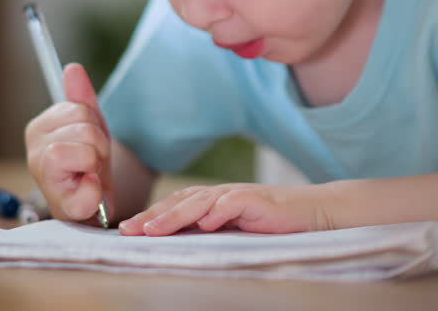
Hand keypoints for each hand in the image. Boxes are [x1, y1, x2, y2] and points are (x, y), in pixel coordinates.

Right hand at [24, 63, 113, 222]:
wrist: (93, 204)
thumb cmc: (87, 165)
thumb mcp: (88, 126)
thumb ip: (80, 98)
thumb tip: (73, 68)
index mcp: (39, 129)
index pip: (78, 109)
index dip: (94, 125)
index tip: (88, 142)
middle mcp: (34, 152)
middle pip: (86, 127)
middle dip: (99, 143)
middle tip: (92, 161)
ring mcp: (44, 179)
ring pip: (88, 149)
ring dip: (99, 162)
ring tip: (90, 173)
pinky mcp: (61, 205)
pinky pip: (88, 185)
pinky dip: (97, 188)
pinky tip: (90, 191)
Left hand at [117, 183, 325, 235]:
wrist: (311, 213)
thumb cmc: (272, 224)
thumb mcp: (235, 231)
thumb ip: (208, 231)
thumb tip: (175, 241)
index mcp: (212, 201)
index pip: (175, 207)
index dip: (151, 216)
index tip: (126, 230)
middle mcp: (221, 195)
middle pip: (180, 202)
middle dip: (152, 216)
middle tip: (128, 230)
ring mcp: (238, 195)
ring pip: (200, 202)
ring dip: (175, 215)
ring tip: (153, 230)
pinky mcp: (258, 200)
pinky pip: (234, 204)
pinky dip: (219, 211)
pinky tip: (206, 222)